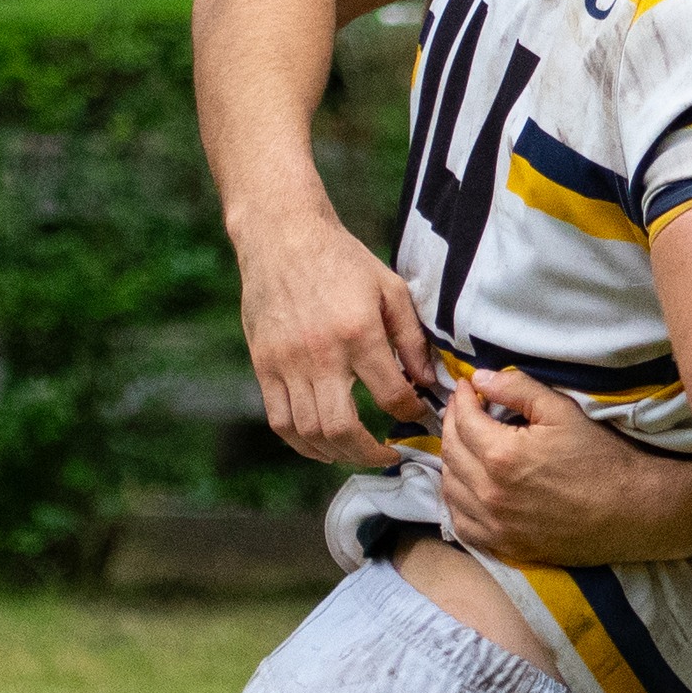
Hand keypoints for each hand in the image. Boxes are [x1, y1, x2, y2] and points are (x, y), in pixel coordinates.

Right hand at [235, 207, 434, 466]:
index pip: (390, 395)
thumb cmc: (342, 260)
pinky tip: (322, 445)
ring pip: (309, 433)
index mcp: (358, 332)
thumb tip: (428, 382)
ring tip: (358, 452)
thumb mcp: (390, 288)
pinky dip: (302, 443)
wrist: (282, 237)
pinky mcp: (264, 366)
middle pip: (343, 428)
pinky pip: (280, 421)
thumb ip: (411, 338)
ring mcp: (286, 363)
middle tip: (388, 455)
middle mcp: (320, 354)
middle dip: (371, 453)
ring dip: (337, 454)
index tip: (418, 414)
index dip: (410, 413)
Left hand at [441, 369, 660, 562]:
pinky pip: (463, 524)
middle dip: (452, 423)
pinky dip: (457, 502)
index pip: (464, 420)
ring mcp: (495, 523)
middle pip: (451, 452)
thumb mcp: (562, 411)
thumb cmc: (601, 457)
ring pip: (451, 489)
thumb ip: (518, 390)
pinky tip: (467, 486)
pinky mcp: (505, 544)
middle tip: (462, 407)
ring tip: (463, 442)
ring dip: (451, 460)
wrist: (631, 510)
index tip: (467, 386)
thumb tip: (480, 379)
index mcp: (502, 455)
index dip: (462, 398)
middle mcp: (490, 492)